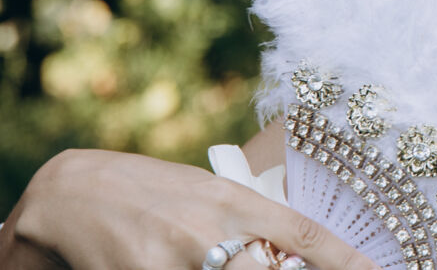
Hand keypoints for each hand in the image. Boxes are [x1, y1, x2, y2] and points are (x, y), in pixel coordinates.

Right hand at [0, 149, 380, 269]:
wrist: (74, 192)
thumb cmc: (153, 191)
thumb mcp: (209, 193)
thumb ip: (249, 220)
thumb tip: (291, 249)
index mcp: (235, 200)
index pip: (303, 234)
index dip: (345, 259)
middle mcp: (212, 229)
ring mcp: (177, 258)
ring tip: (232, 267)